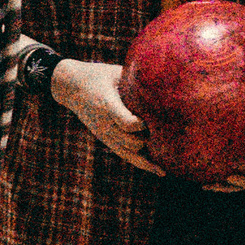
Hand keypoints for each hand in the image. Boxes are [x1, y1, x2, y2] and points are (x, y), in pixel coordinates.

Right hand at [51, 60, 164, 174]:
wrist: (71, 87)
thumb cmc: (99, 76)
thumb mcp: (116, 73)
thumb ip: (136, 80)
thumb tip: (165, 81)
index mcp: (106, 105)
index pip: (126, 123)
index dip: (143, 125)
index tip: (156, 117)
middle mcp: (104, 125)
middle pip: (131, 142)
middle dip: (150, 138)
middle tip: (169, 131)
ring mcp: (105, 135)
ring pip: (130, 154)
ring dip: (151, 154)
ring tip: (173, 157)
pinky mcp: (107, 140)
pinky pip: (126, 156)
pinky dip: (144, 164)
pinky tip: (160, 171)